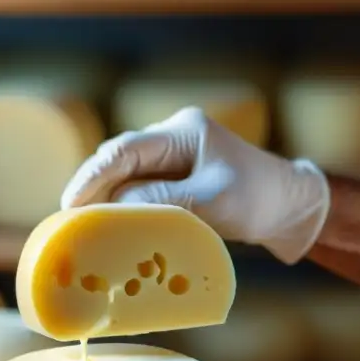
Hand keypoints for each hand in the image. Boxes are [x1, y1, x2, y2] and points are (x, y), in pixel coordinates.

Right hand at [60, 107, 329, 263]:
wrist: (290, 207)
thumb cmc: (259, 200)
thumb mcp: (212, 202)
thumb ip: (163, 201)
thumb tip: (115, 207)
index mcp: (183, 132)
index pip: (125, 149)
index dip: (93, 175)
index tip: (70, 204)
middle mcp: (173, 138)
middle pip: (119, 159)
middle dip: (92, 188)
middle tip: (68, 221)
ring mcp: (173, 157)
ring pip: (125, 176)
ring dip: (106, 200)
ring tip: (82, 228)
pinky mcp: (175, 179)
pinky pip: (140, 189)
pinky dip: (124, 208)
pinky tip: (109, 228)